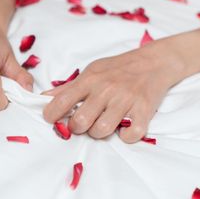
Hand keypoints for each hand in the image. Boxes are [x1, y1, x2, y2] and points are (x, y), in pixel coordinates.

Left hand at [41, 41, 183, 142]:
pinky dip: (126, 137)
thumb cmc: (119, 68)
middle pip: (81, 121)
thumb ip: (69, 87)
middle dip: (77, 127)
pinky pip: (131, 134)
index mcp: (91, 79)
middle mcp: (107, 89)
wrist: (155, 61)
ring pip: (102, 130)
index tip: (52, 119)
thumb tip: (44, 98)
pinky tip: (124, 128)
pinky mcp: (144, 110)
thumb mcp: (92, 71)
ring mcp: (126, 99)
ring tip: (102, 126)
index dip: (51, 114)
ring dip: (99, 133)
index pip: (62, 100)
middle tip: (82, 124)